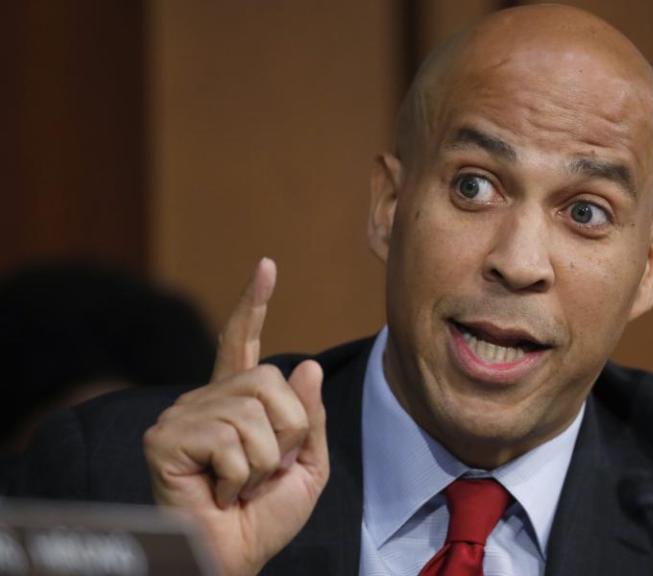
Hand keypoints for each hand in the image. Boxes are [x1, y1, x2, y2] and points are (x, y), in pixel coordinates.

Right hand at [144, 258, 328, 574]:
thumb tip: (305, 363)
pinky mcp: (164, 440)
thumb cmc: (266, 517)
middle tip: (266, 471)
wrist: (237, 558)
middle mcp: (205, 401)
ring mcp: (181, 417)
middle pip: (270, 382)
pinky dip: (240, 477)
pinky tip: (221, 493)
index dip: (254, 305)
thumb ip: (310, 418)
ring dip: (264, 462)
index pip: (243, 344)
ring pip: (252, 413)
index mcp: (237, 403)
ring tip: (242, 486)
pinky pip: (228, 440)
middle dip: (288, 432)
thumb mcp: (308, 465)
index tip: (267, 266)